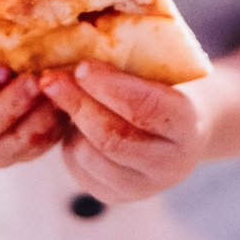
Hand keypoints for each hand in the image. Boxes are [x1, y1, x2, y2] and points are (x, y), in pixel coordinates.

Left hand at [39, 61, 208, 203]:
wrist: (180, 132)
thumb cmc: (167, 88)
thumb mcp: (163, 73)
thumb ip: (133, 64)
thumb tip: (83, 42)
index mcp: (188, 125)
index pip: (147, 108)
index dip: (111, 87)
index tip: (82, 65)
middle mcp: (170, 164)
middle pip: (114, 137)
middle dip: (78, 104)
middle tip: (51, 78)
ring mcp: (143, 187)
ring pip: (92, 155)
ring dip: (72, 122)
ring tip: (65, 95)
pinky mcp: (117, 196)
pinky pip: (80, 169)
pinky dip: (70, 141)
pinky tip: (74, 121)